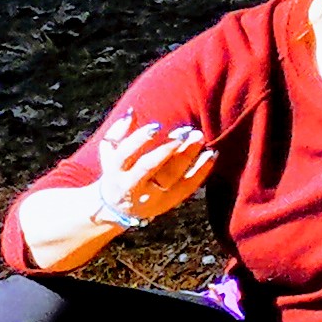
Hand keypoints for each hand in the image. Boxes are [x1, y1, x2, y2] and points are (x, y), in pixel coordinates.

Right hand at [34, 116, 212, 264]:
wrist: (119, 208)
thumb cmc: (117, 171)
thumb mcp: (109, 153)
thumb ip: (118, 133)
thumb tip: (132, 112)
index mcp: (115, 171)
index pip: (125, 154)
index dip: (139, 139)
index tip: (157, 126)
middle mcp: (131, 186)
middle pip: (149, 166)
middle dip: (168, 148)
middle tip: (187, 132)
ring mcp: (151, 197)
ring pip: (171, 177)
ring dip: (188, 157)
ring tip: (200, 138)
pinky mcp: (169, 203)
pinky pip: (187, 187)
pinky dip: (201, 171)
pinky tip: (211, 155)